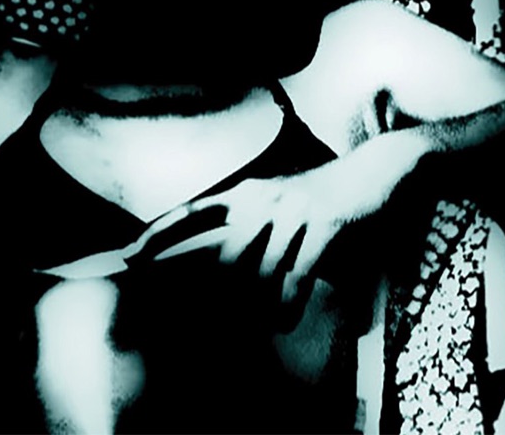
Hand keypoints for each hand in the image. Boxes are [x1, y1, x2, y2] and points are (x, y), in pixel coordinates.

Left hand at [132, 135, 424, 303]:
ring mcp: (295, 207)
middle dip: (218, 299)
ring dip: (264, 309)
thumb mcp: (282, 208)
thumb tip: (223, 275)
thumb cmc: (325, 198)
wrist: (376, 171)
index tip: (127, 256)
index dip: (159, 233)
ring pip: (262, 274)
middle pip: (225, 257)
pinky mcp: (325, 221)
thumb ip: (253, 234)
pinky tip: (288, 319)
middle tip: (212, 332)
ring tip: (270, 325)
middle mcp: (265, 197)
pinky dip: (290, 303)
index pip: (194, 211)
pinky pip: (298, 274)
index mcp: (249, 193)